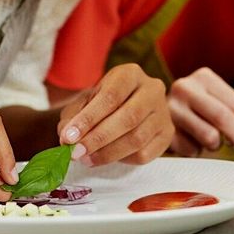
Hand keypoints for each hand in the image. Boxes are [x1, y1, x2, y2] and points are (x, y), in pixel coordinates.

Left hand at [56, 64, 172, 165]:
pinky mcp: (167, 134)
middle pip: (128, 118)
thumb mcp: (85, 102)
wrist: (125, 107)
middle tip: (75, 153)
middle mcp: (152, 89)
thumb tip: (67, 138)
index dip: (88, 119)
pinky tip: (106, 158)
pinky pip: (145, 154)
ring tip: (86, 158)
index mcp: (130, 74)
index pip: (111, 96)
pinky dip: (122, 159)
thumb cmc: (102, 104)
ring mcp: (163, 113)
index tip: (69, 137)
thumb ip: (73, 117)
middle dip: (98, 139)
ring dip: (107, 153)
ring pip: (137, 138)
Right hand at [168, 67, 233, 155]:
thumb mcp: (222, 104)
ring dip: (215, 144)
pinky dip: (196, 150)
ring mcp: (170, 108)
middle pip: (222, 116)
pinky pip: (190, 149)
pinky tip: (190, 141)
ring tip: (210, 139)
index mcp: (204, 77)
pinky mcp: (161, 129)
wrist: (154, 113)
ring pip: (208, 136)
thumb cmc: (198, 110)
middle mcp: (185, 87)